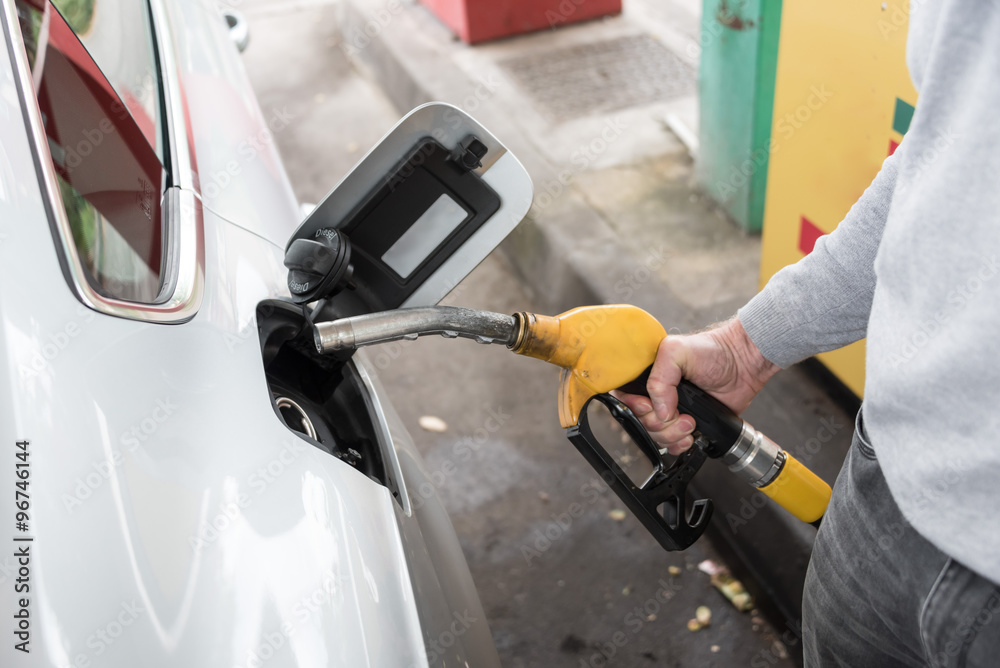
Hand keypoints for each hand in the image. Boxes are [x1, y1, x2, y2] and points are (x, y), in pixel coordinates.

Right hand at [613, 318, 777, 454]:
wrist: (743, 364)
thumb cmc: (713, 350)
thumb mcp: (676, 351)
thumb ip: (659, 379)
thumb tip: (660, 412)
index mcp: (648, 375)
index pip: (625, 397)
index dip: (634, 406)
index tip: (649, 405)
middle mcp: (657, 394)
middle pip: (641, 421)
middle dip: (659, 422)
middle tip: (678, 412)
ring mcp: (673, 410)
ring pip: (656, 435)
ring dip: (673, 434)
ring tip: (691, 421)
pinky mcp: (688, 424)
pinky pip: (673, 444)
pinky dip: (679, 444)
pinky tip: (690, 435)